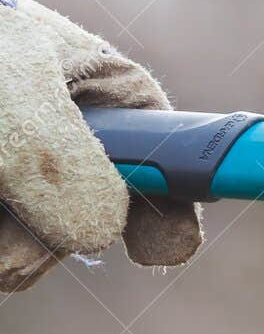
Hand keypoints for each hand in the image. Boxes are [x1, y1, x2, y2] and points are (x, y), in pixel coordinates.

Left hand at [0, 0, 200, 291]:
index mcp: (88, 81)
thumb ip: (56, 158)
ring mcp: (11, 179)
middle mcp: (53, 133)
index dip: (176, 197)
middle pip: (93, 215)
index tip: (164, 251)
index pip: (164, 143)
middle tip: (14, 252)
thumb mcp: (3, 92)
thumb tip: (102, 232)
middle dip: (48, 241)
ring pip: (25, 249)